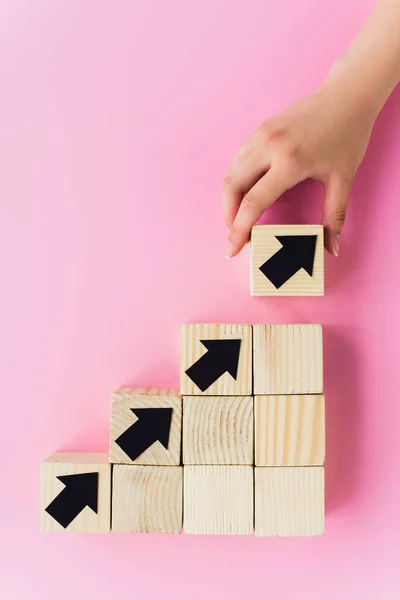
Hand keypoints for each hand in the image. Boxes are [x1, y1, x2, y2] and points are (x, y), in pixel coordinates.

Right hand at [222, 74, 377, 257]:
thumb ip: (334, 217)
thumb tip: (331, 247)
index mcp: (290, 161)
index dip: (239, 229)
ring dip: (228, 200)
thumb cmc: (347, 135)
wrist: (347, 96)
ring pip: (230, 173)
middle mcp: (269, 146)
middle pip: (231, 187)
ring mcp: (261, 135)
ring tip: (238, 218)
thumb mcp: (343, 179)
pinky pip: (237, 161)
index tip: (232, 248)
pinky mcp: (259, 130)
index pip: (253, 202)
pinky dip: (234, 182)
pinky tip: (244, 195)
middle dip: (228, 216)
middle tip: (235, 235)